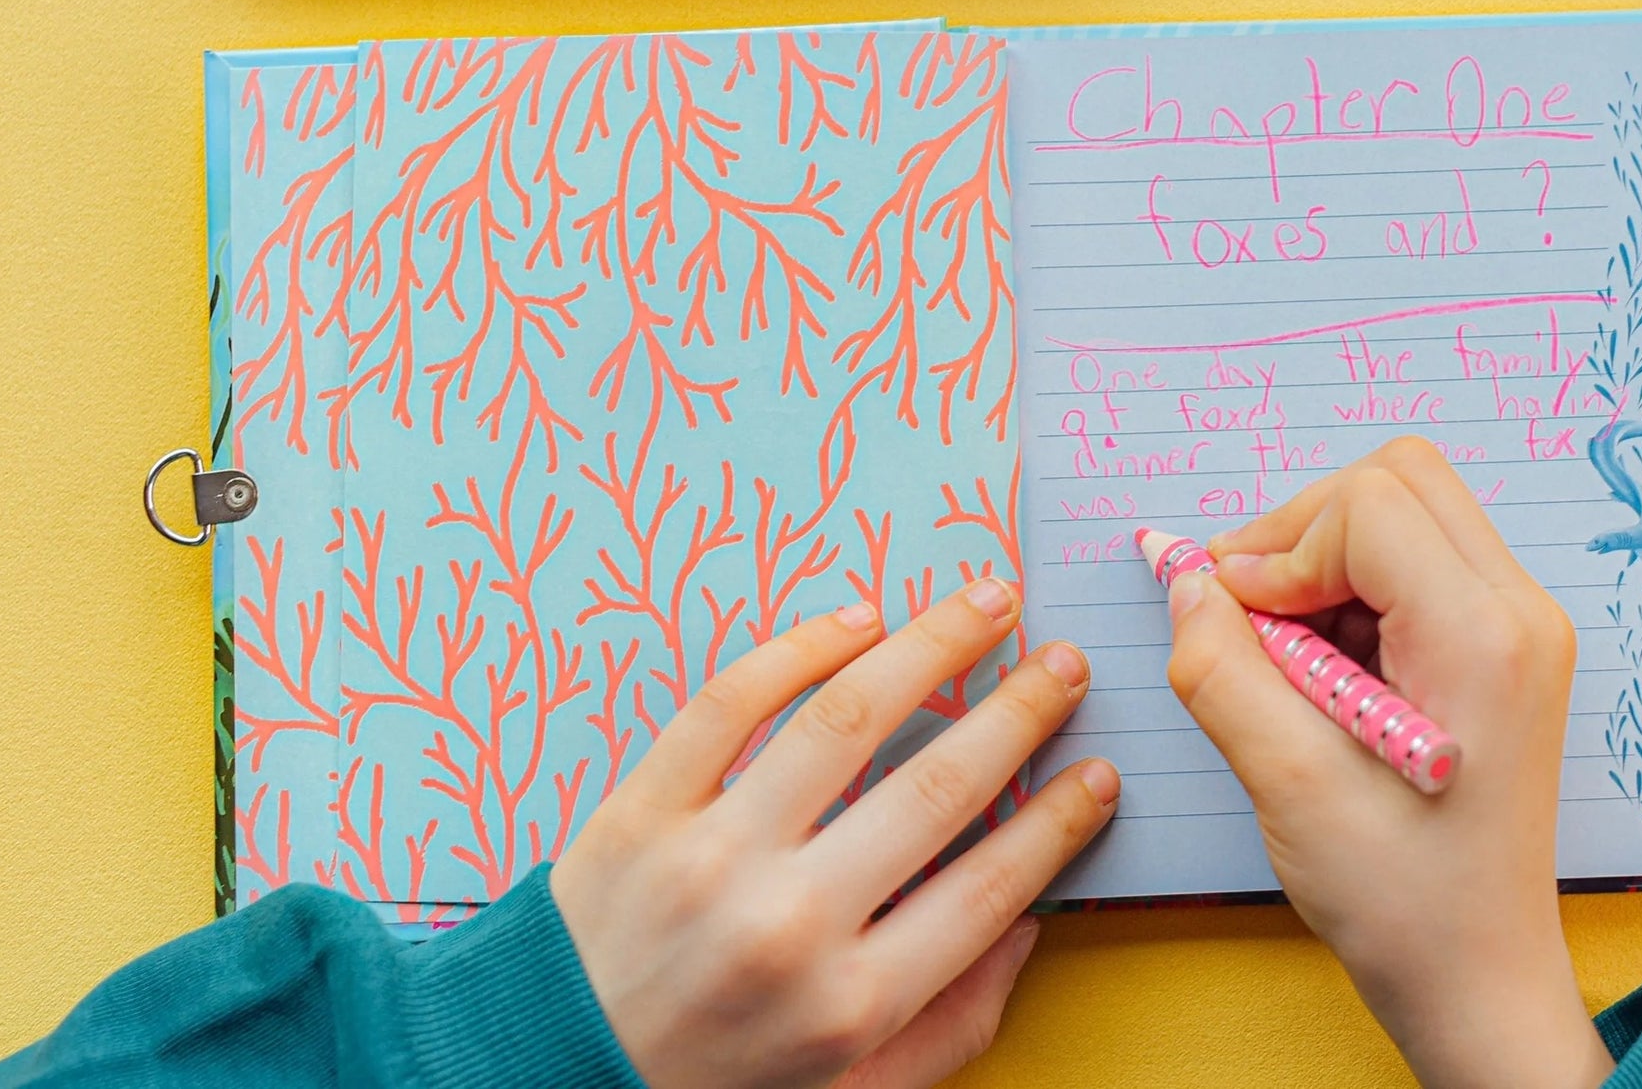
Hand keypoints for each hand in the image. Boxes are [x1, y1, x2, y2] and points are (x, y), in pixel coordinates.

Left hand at [550, 578, 1119, 1088]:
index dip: (1058, 820)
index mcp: (849, 1006)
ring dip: (930, 646)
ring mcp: (712, 856)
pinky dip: (803, 645)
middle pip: (936, 788)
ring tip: (984, 602)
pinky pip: (732, 700)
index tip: (1098, 767)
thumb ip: (951, 1025)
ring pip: (844, 719)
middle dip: (1019, 712)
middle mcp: (789, 925)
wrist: (543, 1077)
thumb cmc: (712, 1087)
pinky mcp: (644, 806)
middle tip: (1063, 661)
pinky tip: (861, 618)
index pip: (990, 887)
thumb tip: (1028, 924)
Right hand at [1167, 437, 1612, 1088]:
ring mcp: (1519, 626)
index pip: (1368, 505)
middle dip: (1302, 529)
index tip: (1237, 620)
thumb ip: (1220, 664)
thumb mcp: (1288, 782)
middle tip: (1250, 612)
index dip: (1282, 549)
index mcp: (1484, 639)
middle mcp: (1519, 612)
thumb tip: (1183, 576)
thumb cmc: (1402, 902)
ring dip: (1323, 559)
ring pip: (1403, 508)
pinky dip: (1349, 588)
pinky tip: (1323, 670)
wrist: (1481, 983)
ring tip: (1288, 654)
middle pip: (1396, 479)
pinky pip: (1414, 558)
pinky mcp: (1501, 645)